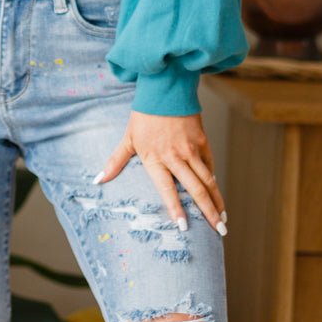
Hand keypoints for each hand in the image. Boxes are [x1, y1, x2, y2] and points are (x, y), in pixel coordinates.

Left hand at [94, 110, 227, 234]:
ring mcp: (191, 150)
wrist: (166, 90)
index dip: (175, 208)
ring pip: (208, 180)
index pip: (167, 189)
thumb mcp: (128, 139)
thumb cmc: (144, 116)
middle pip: (195, 189)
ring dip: (217, 201)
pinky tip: (216, 194)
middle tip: (219, 231)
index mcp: (155, 159)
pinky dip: (213, 181)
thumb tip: (98, 180)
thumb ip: (115, 161)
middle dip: (208, 212)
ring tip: (223, 219)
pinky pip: (209, 166)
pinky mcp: (202, 142)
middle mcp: (175, 157)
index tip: (184, 226)